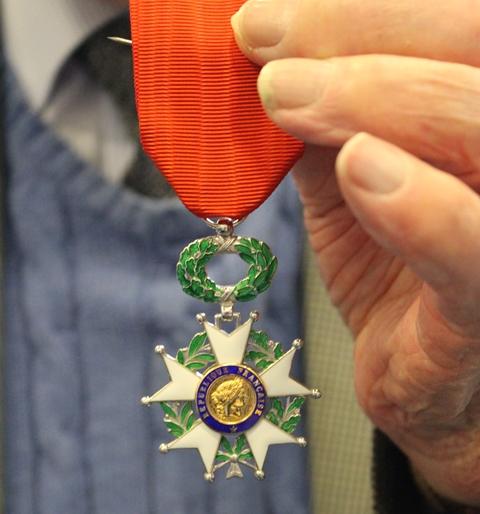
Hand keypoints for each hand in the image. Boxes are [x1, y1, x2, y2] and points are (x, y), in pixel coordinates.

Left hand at [232, 0, 479, 504]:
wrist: (425, 371)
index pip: (450, 28)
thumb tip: (265, 62)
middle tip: (264, 40)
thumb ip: (321, 126)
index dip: (359, 12)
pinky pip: (474, 248)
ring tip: (284, 95)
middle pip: (472, 46)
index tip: (263, 19)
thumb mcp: (349, 182)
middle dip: (358, 35)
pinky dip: (419, 204)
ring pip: (478, 126)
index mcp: (475, 117)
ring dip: (373, 97)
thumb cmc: (395, 270)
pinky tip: (359, 167)